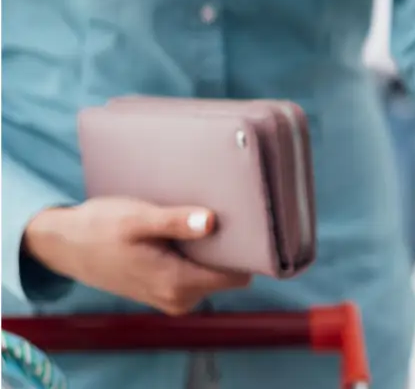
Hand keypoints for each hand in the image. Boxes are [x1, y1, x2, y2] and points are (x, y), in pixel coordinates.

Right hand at [23, 197, 251, 314]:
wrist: (66, 245)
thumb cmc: (100, 227)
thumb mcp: (136, 218)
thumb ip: (174, 222)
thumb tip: (210, 222)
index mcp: (177, 284)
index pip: (237, 275)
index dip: (246, 250)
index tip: (248, 224)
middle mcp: (180, 299)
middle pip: (229, 273)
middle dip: (229, 247)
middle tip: (221, 214)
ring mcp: (174, 298)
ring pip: (214, 273)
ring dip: (212, 250)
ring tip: (198, 220)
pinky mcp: (168, 292)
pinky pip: (199, 274)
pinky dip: (197, 255)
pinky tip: (185, 233)